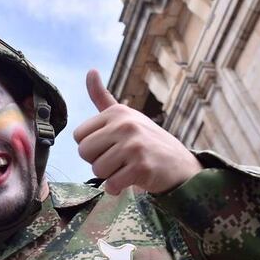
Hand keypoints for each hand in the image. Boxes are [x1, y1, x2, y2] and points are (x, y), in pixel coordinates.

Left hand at [73, 69, 202, 194]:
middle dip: (97, 161)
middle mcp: (125, 125)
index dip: (91, 146)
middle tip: (118, 159)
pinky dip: (117, 188)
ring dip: (109, 175)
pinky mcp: (141, 167)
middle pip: (84, 152)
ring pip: (97, 169)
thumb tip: (90, 70)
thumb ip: (103, 98)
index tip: (109, 146)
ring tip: (126, 168)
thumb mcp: (125, 116)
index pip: (79, 136)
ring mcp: (134, 145)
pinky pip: (111, 184)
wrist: (180, 165)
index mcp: (117, 112)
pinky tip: (131, 180)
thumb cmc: (147, 141)